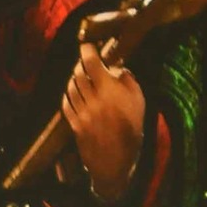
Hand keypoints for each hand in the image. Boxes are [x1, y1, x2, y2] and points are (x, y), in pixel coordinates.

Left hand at [62, 41, 145, 201]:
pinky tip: (75, 93)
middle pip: (79, 73)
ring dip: (75, 78)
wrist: (115, 162)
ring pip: (71, 86)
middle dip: (82, 64)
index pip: (92, 63)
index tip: (88, 44)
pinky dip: (69, 94)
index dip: (87, 50)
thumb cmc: (131, 132)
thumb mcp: (140, 104)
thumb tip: (118, 67)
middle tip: (87, 61)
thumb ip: (129, 81)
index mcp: (110, 92)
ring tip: (81, 77)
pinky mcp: (73, 124)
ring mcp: (81, 112)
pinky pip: (66, 102)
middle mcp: (92, 100)